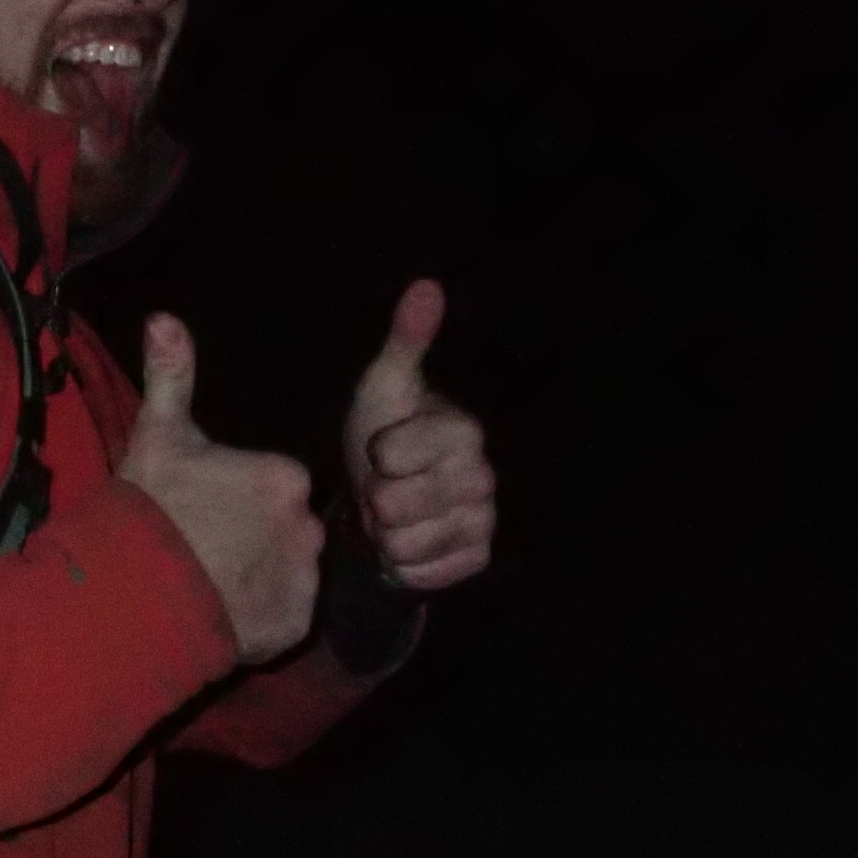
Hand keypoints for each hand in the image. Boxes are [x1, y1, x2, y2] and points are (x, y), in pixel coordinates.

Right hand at [118, 315, 324, 662]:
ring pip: (289, 572)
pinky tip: (222, 610)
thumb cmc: (148, 508)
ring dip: (261, 577)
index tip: (204, 512)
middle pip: (288, 528)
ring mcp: (302, 579)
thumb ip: (171, 376)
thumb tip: (163, 316)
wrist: (132, 590)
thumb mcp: (157, 435)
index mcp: (285, 477)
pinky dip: (260, 617)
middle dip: (256, 538)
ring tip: (211, 583)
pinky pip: (285, 615)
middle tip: (206, 549)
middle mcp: (308, 526)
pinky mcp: (293, 625)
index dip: (240, 499)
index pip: (277, 486)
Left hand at [344, 278, 496, 594]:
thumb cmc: (386, 432)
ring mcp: (482, 520)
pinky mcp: (476, 557)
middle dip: (376, 499)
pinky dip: (404, 563)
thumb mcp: (385, 386)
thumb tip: (426, 285)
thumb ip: (406, 341)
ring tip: (393, 515)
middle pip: (397, 503)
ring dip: (387, 534)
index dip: (374, 457)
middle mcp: (482, 476)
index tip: (379, 451)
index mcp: (463, 431)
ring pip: (408, 542)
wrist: (388, 497)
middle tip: (383, 487)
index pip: (393, 454)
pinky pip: (425, 572)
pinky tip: (408, 543)